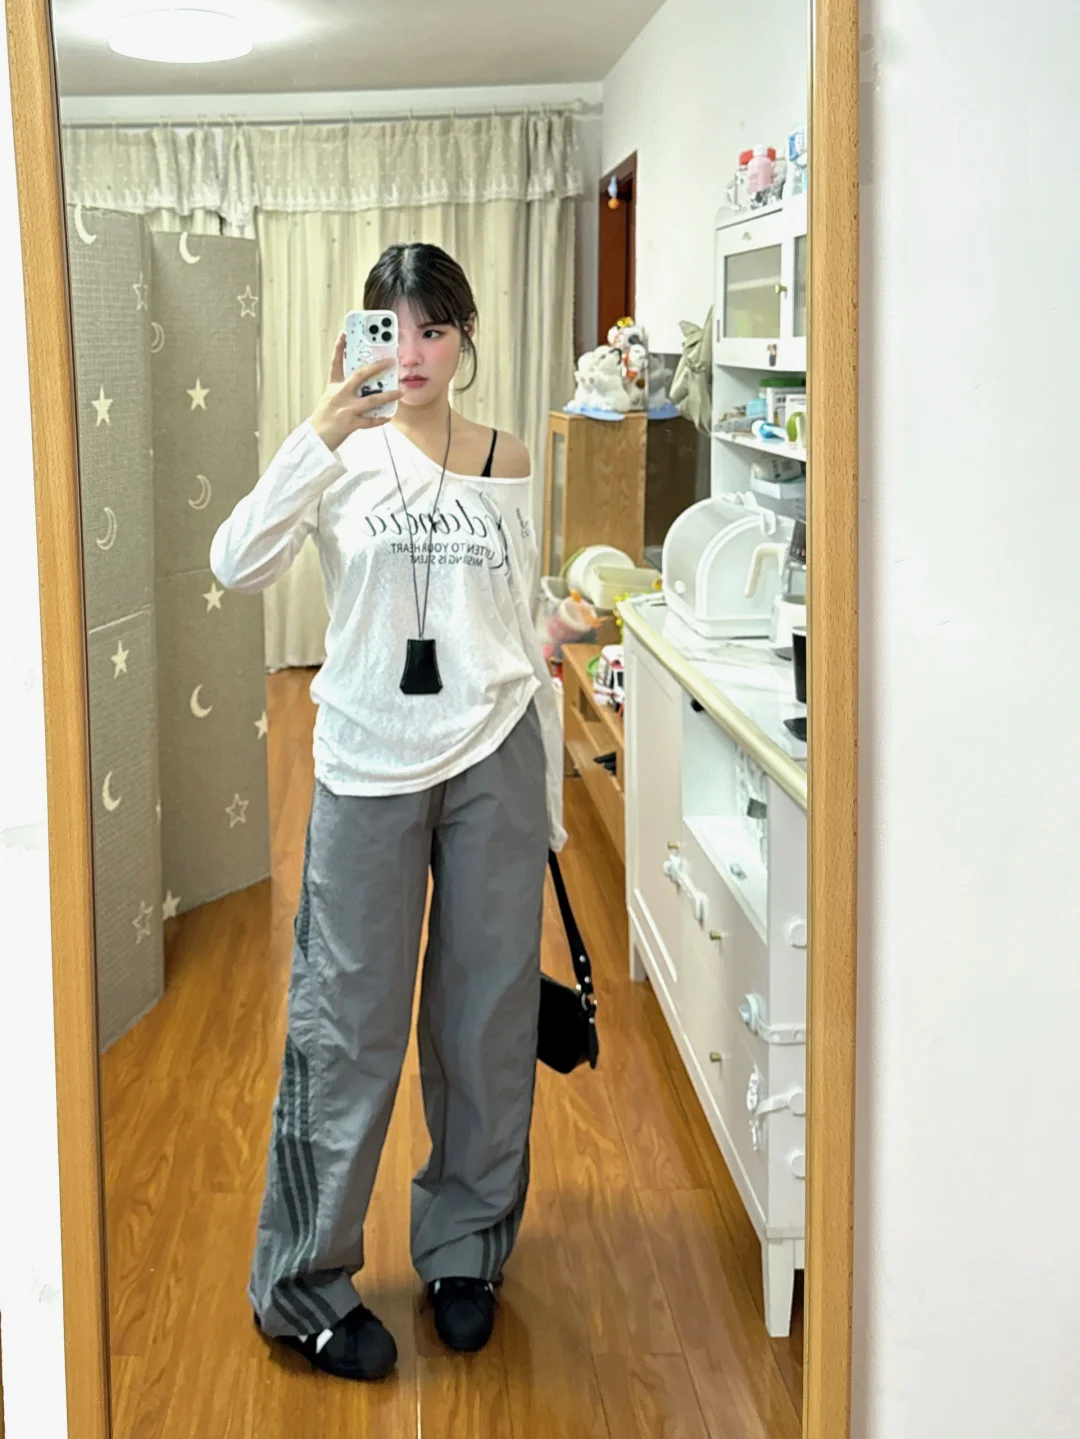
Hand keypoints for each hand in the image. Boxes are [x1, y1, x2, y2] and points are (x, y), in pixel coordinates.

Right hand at [310, 332, 402, 452]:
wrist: (315, 437)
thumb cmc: (325, 416)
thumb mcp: (330, 397)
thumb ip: (345, 388)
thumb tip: (366, 383)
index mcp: (333, 386)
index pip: (335, 362)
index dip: (339, 347)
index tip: (345, 333)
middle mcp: (340, 394)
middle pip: (359, 376)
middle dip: (376, 367)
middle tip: (390, 361)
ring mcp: (346, 409)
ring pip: (371, 400)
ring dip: (387, 395)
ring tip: (399, 392)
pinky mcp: (350, 423)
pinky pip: (370, 421)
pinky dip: (380, 418)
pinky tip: (389, 415)